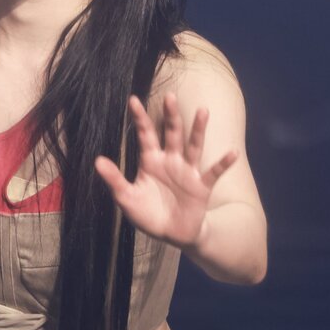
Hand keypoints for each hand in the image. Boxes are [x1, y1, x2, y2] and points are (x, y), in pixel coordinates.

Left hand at [93, 91, 238, 249]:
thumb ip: (114, 179)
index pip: (145, 135)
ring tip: (203, 111)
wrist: (171, 233)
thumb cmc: (148, 214)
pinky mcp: (201, 186)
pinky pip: (213, 173)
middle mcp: (171, 161)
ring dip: (198, 130)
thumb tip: (97, 161)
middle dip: (170, 116)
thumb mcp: (127, 198)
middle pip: (171, 134)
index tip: (132, 99)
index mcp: (151, 161)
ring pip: (194, 146)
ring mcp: (187, 172)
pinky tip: (232, 153)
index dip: (140, 118)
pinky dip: (223, 163)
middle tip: (169, 96)